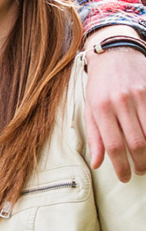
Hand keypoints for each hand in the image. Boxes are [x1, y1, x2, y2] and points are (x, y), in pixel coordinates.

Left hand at [85, 45, 145, 181]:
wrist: (114, 53)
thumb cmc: (99, 85)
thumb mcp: (90, 108)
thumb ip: (95, 136)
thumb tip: (97, 163)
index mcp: (101, 108)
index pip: (114, 145)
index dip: (121, 166)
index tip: (125, 177)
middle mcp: (120, 102)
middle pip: (136, 143)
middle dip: (140, 163)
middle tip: (139, 171)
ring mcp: (139, 95)